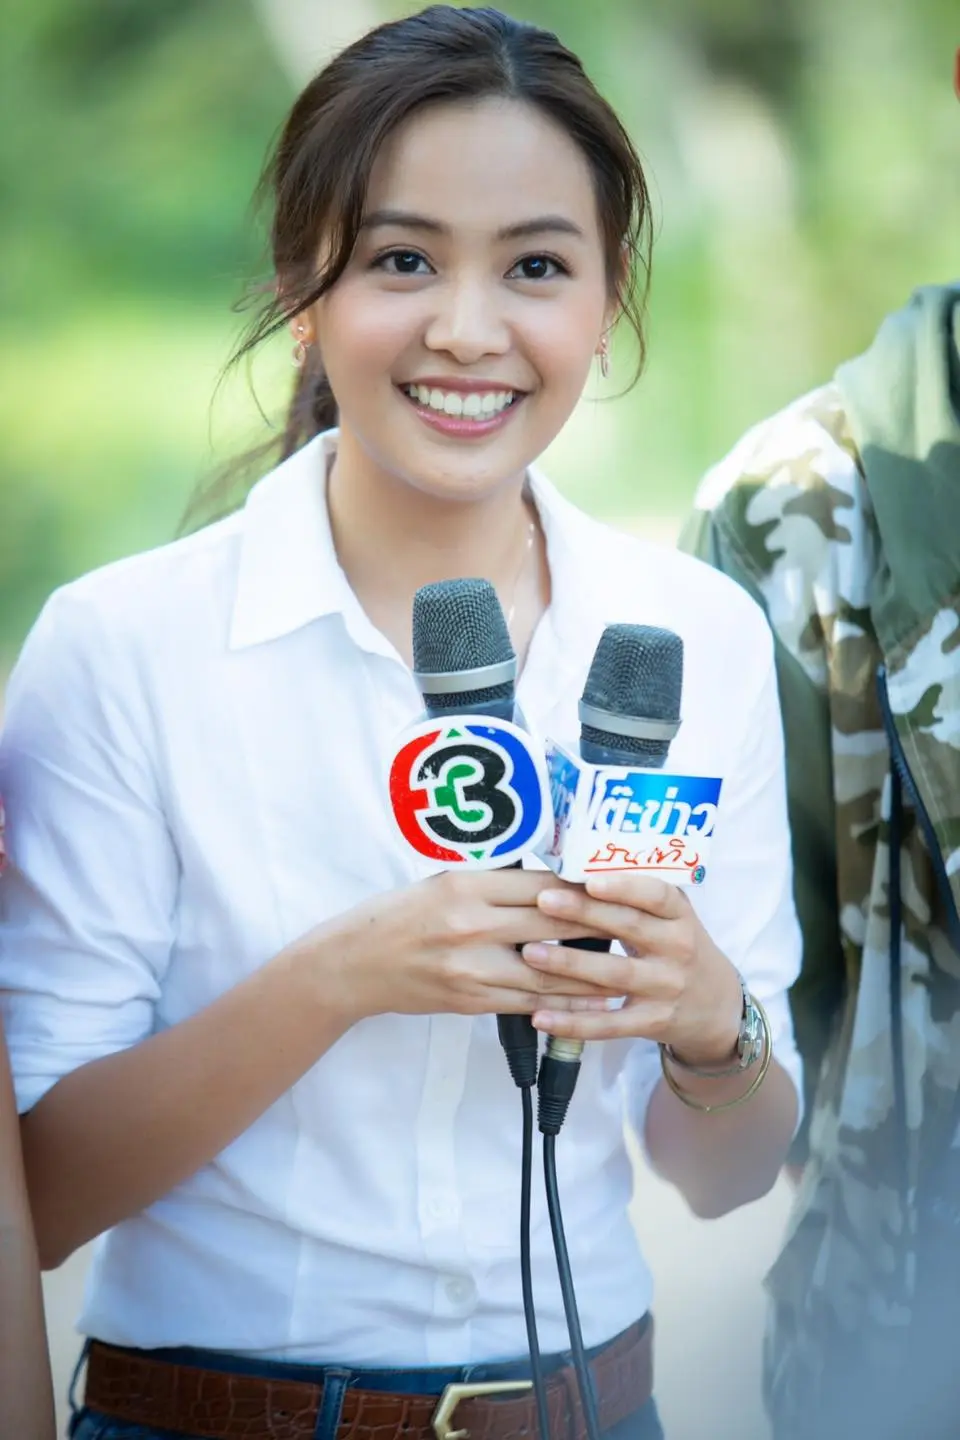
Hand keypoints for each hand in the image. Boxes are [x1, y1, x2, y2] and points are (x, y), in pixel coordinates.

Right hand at [296, 869, 621, 1024]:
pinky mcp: (472, 1000)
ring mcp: (473, 968)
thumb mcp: (442, 883)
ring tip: (627, 967)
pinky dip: (565, 1002)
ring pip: (549, 970)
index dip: (582, 888)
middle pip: (553, 924)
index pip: (540, 884)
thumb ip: (492, 883)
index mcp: (466, 888)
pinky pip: (529, 1001)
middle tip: (634, 924)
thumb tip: (548, 882)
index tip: (613, 888)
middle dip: (598, 926)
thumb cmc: (399, 916)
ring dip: (593, 971)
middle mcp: (473, 926)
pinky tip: (594, 1001)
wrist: (356, 965)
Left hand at [520, 873, 742, 1064]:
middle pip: (629, 927)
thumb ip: (637, 897)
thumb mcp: (673, 918)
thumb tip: (578, 864)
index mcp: (680, 916)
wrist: (717, 1007)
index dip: (624, 887)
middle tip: (543, 900)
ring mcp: (665, 988)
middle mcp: (677, 949)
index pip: (657, 895)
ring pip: (613, 975)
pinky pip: (609, 1024)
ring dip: (569, 964)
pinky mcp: (652, 1022)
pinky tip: (540, 1016)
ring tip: (530, 952)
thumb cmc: (678, 949)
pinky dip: (573, 1023)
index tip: (588, 879)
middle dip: (584, 913)